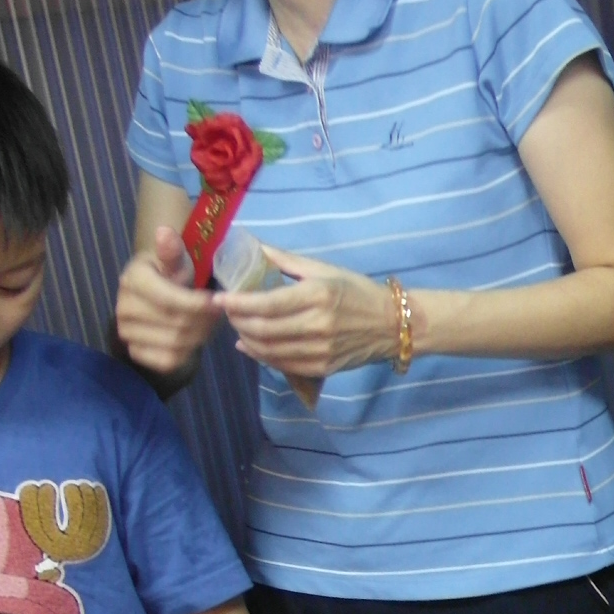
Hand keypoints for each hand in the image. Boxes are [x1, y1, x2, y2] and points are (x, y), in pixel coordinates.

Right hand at [116, 226, 222, 373]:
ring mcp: (126, 332)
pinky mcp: (135, 352)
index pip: (170, 299)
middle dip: (204, 321)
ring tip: (207, 324)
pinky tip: (192, 338)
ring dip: (200, 336)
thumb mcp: (176, 260)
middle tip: (217, 314)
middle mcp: (124, 307)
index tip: (217, 302)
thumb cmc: (171, 275)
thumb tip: (164, 232)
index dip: (199, 304)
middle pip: (177, 324)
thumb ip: (173, 251)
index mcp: (133, 280)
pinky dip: (187, 353)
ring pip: (176, 344)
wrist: (157, 297)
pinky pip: (168, 361)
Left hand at [217, 245, 397, 379]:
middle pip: (263, 329)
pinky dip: (260, 356)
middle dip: (237, 321)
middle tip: (226, 312)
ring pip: (269, 350)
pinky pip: (282, 364)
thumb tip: (253, 247)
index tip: (219, 298)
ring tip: (237, 326)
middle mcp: (318, 325)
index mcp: (318, 295)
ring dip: (246, 339)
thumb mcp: (324, 269)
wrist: (394, 324)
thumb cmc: (358, 290)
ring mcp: (321, 350)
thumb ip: (285, 260)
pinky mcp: (323, 367)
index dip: (237, 303)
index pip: (266, 303)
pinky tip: (249, 346)